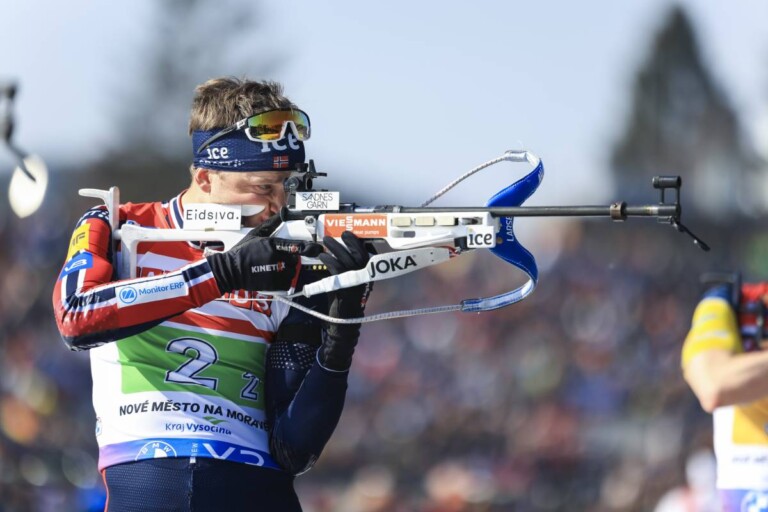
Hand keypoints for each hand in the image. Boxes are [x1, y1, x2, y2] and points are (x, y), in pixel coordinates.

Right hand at [206, 230, 321, 293]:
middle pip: (295, 259)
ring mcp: (275, 272)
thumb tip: (284, 212)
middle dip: (291, 259)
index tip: (317, 249)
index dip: (309, 248)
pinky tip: (272, 275)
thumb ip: (273, 224)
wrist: (231, 270)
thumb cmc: (242, 252)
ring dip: (287, 270)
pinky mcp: (273, 284)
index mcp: (272, 244)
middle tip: (278, 259)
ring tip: (273, 267)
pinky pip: (286, 282)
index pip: (295, 247)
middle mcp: (275, 258)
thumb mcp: (257, 233)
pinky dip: (283, 280)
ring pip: (292, 271)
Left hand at [316, 231, 372, 370]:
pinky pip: (337, 270)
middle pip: (358, 255)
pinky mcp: (345, 288)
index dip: (357, 243)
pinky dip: (329, 261)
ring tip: (325, 242)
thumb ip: (347, 270)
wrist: (344, 322)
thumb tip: (336, 252)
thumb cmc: (345, 301)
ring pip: (347, 260)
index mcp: (367, 276)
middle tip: (336, 234)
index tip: (347, 234)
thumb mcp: (349, 283)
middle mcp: (364, 278)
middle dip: (348, 242)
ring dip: (335, 249)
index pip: (366, 255)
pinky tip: (322, 256)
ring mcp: (356, 283)